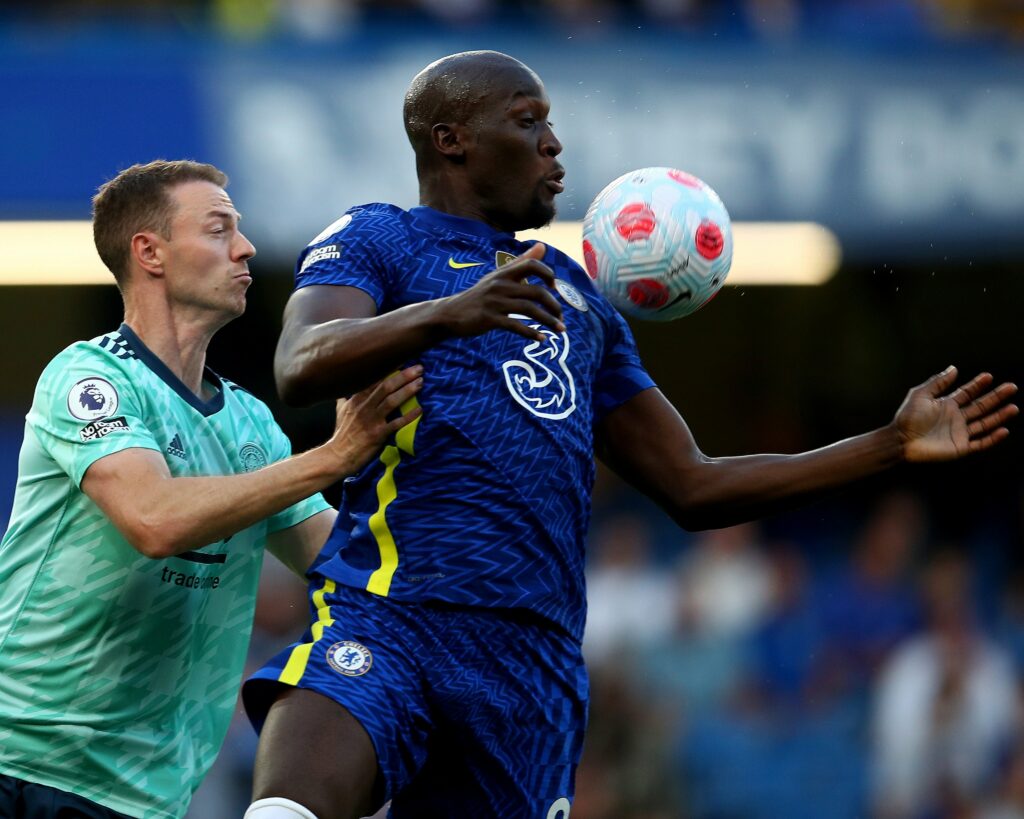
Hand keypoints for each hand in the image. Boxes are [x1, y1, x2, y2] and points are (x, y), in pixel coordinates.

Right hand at [327, 365, 423, 473]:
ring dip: (408, 390)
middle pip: (386, 386)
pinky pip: (396, 423)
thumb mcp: (340, 411)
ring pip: (391, 401)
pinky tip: (420, 410)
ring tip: (421, 383)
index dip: (389, 369)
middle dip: (404, 376)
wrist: (338, 456)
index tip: (403, 359)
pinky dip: (408, 416)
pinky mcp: (377, 434)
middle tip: (419, 368)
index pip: (374, 379)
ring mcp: (370, 420)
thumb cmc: (342, 434)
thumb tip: (345, 387)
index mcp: (356, 399)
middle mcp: (364, 407)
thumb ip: (345, 397)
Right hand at [437, 243, 564, 341]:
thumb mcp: (498, 276)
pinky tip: (542, 339)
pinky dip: (531, 333)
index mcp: (503, 273)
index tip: (555, 288)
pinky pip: (516, 326)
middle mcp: (500, 285)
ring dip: (548, 321)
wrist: (450, 314)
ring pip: (530, 310)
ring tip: (559, 330)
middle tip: (561, 318)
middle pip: (536, 292)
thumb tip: (542, 246)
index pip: (531, 265)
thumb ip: (521, 262)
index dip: (547, 274)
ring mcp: (495, 302)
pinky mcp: (490, 319)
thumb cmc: (479, 295)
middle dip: (554, 306)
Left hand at [895, 366, 1017, 461]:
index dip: (978, 385)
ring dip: (999, 416)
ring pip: (985, 423)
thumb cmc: (907, 417)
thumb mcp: (920, 395)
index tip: (989, 376)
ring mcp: (959, 433)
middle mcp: (956, 418)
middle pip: (981, 406)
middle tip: (1011, 387)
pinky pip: (980, 443)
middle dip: (996, 397)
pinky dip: (993, 438)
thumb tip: (954, 368)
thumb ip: (938, 382)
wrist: (901, 440)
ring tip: (1013, 408)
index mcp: (946, 405)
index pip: (967, 393)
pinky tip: (1004, 430)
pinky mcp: (960, 447)